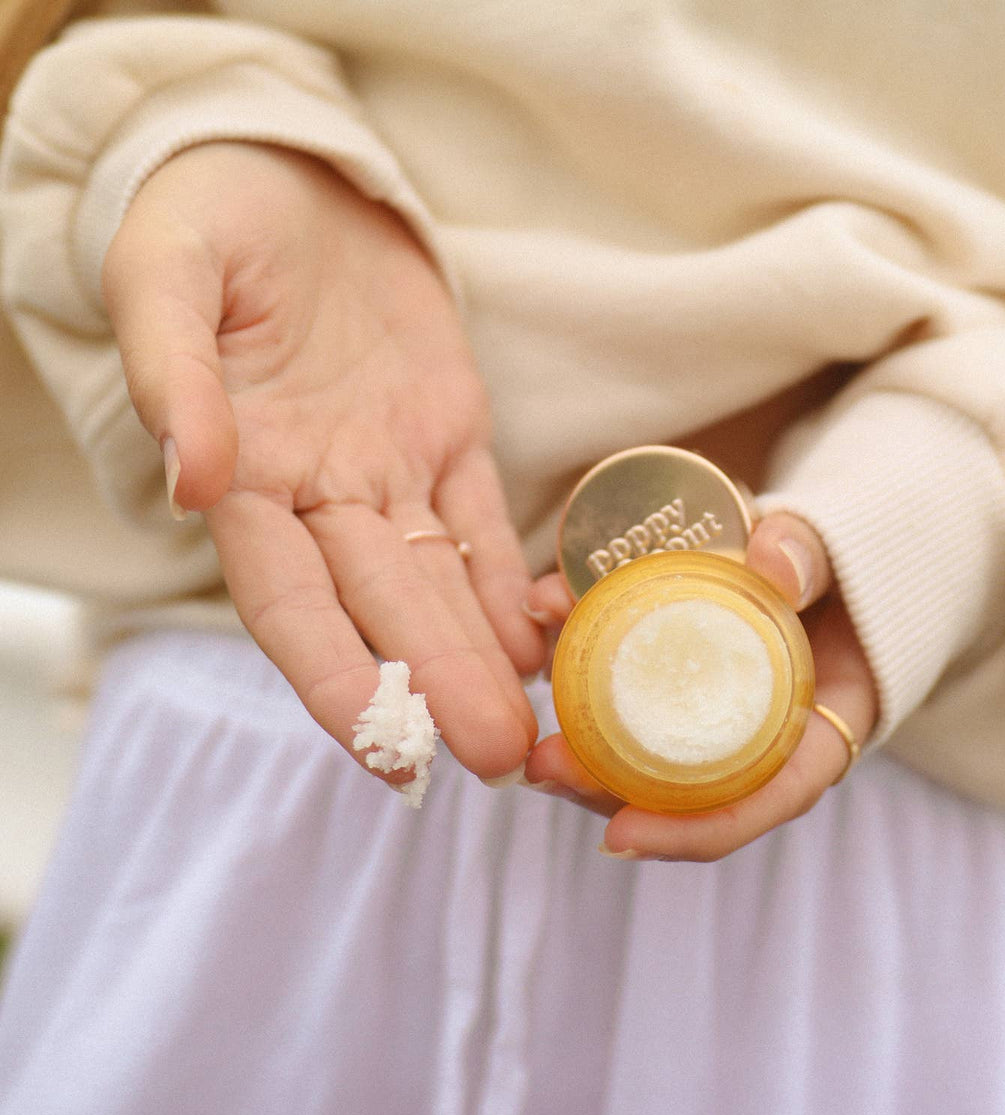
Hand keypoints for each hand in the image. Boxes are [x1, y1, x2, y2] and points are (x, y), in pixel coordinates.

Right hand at [102, 143, 542, 782]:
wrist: (283, 172)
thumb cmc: (206, 220)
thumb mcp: (167, 277)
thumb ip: (175, 379)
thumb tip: (194, 483)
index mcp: (246, 475)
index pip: (291, 604)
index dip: (336, 680)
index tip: (388, 753)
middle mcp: (321, 494)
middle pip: (383, 609)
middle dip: (437, 687)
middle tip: (496, 758)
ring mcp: (389, 469)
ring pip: (440, 581)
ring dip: (483, 656)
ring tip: (532, 728)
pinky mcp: (447, 434)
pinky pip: (482, 521)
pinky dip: (508, 582)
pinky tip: (542, 640)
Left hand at [522, 512, 878, 859]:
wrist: (827, 549)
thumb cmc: (849, 563)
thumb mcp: (843, 555)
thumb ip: (812, 556)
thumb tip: (775, 569)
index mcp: (817, 730)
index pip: (764, 801)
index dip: (694, 831)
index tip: (621, 836)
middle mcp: (763, 736)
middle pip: (686, 790)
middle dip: (608, 790)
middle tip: (546, 769)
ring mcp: (715, 709)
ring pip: (647, 749)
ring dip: (583, 743)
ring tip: (528, 728)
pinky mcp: (680, 670)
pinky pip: (630, 684)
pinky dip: (585, 664)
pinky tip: (543, 628)